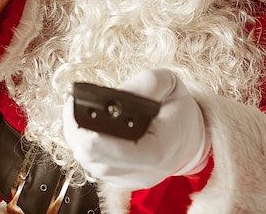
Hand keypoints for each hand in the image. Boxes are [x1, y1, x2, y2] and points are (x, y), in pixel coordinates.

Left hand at [63, 68, 209, 189]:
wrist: (192, 138)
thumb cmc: (180, 110)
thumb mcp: (170, 85)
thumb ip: (146, 84)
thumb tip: (116, 93)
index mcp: (156, 151)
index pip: (111, 151)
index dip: (89, 131)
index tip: (77, 107)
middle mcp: (143, 172)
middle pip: (93, 159)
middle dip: (77, 131)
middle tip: (72, 105)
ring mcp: (131, 180)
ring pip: (90, 164)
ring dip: (78, 139)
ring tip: (77, 113)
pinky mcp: (122, 181)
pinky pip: (96, 166)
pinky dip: (87, 147)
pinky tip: (88, 128)